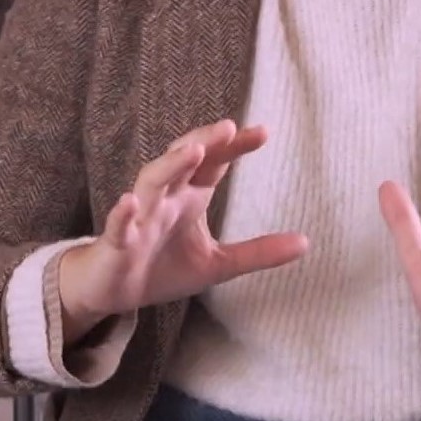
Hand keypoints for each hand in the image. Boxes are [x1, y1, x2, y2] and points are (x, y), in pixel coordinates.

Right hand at [59, 119, 306, 342]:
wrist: (113, 293)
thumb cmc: (163, 267)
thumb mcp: (218, 263)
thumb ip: (258, 251)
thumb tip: (306, 243)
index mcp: (190, 195)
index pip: (215, 161)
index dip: (235, 145)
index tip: (263, 132)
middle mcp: (165, 197)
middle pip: (184, 158)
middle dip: (204, 140)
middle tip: (228, 128)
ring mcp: (140, 216)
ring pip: (152, 181)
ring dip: (170, 165)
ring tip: (192, 152)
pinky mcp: (117, 242)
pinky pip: (119, 224)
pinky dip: (123, 213)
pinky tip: (129, 202)